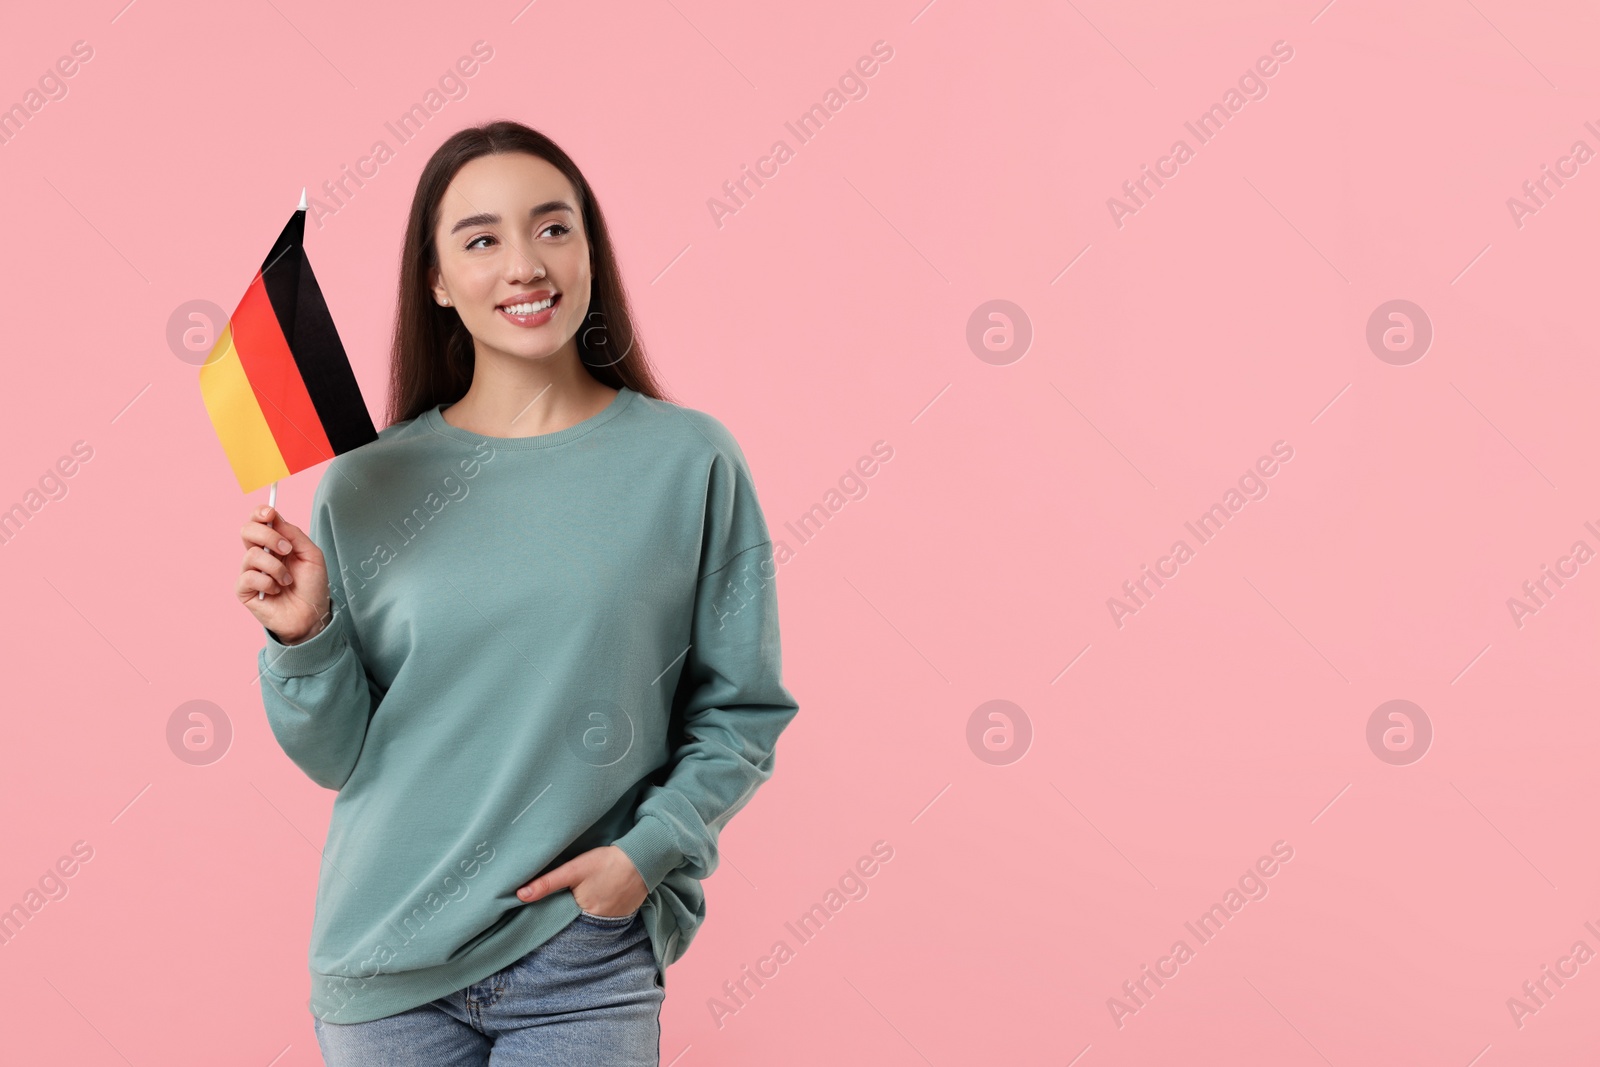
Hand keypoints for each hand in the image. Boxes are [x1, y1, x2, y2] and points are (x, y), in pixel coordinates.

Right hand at [237, 505, 331, 644]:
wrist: (312, 615)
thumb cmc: (312, 586)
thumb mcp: (312, 555)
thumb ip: (294, 535)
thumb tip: (275, 518)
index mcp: (274, 543)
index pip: (258, 520)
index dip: (260, 513)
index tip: (270, 513)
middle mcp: (259, 554)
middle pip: (247, 530)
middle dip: (268, 536)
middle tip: (287, 549)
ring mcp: (250, 571)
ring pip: (252, 555)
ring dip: (276, 567)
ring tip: (287, 580)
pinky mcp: (244, 590)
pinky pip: (249, 577)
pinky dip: (268, 583)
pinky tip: (276, 591)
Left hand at [517, 845, 646, 916]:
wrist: (643, 858)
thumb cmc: (606, 862)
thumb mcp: (574, 869)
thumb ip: (547, 883)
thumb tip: (520, 895)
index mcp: (583, 914)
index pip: (562, 922)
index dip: (554, 915)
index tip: (545, 911)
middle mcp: (600, 923)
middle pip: (577, 921)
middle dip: (570, 914)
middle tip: (568, 898)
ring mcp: (615, 920)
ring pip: (593, 919)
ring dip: (587, 911)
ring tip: (585, 896)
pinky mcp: (625, 913)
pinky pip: (607, 915)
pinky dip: (602, 908)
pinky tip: (601, 896)